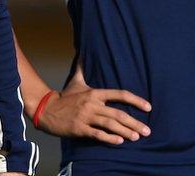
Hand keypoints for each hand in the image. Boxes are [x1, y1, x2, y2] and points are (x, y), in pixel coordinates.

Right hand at [35, 65, 150, 144]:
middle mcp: (92, 104)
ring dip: (125, 131)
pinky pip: (97, 134)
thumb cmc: (64, 96)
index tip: (148, 107)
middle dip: (134, 123)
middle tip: (147, 131)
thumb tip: (83, 53)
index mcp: (95, 93)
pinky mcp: (79, 128)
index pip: (120, 94)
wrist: (46, 109)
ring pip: (110, 124)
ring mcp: (86, 116)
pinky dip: (109, 138)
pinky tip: (119, 142)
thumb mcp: (75, 81)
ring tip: (136, 137)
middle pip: (118, 113)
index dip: (135, 100)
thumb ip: (82, 68)